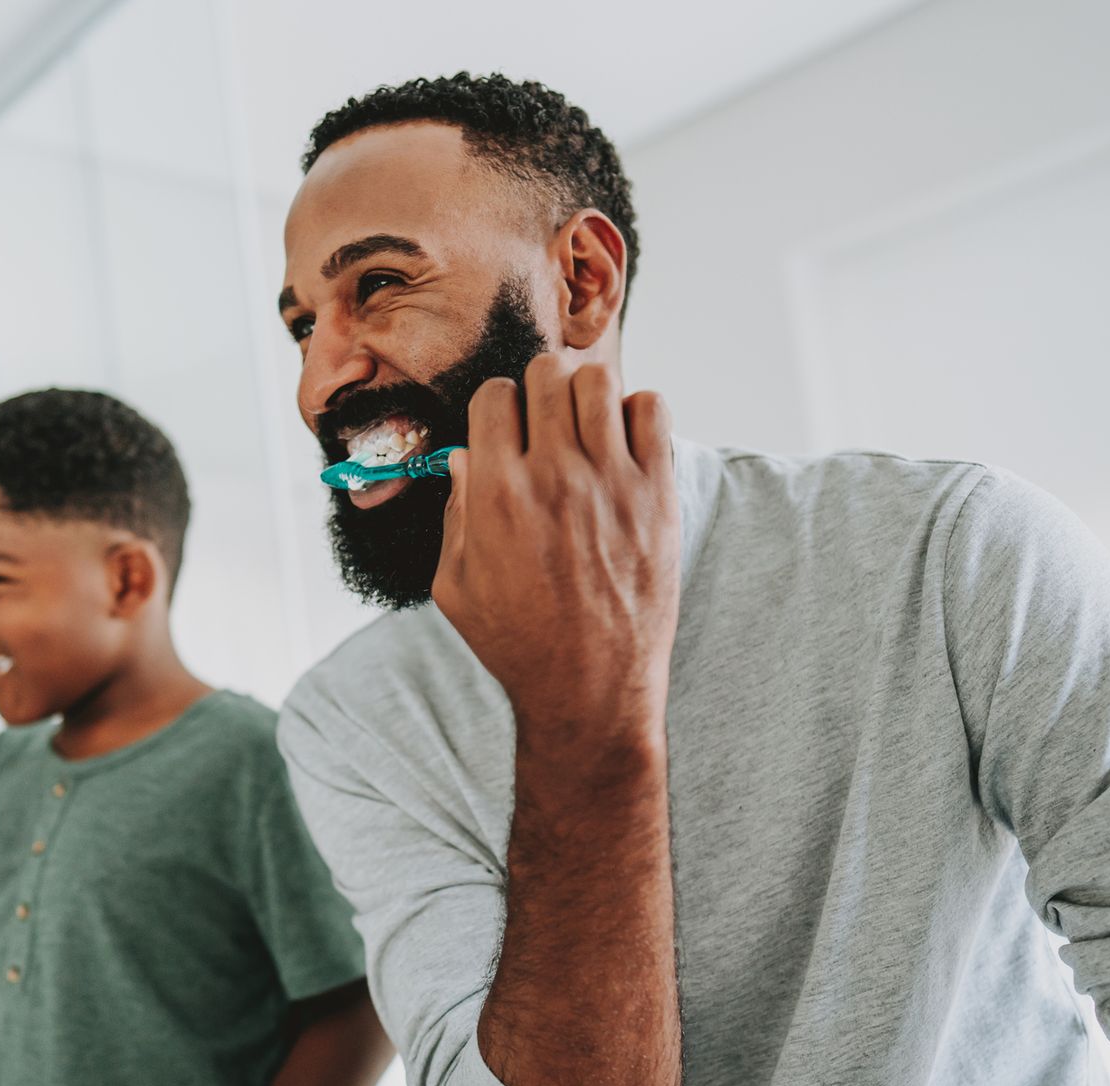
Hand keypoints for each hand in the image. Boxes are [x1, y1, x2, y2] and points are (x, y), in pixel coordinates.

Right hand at [433, 353, 680, 744]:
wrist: (589, 687)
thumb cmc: (518, 642)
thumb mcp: (454, 587)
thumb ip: (455, 514)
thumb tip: (465, 457)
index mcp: (495, 493)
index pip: (494, 395)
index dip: (498, 408)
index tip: (507, 433)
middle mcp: (552, 477)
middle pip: (546, 375)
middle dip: (541, 392)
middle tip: (548, 426)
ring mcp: (610, 482)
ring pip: (599, 380)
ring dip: (588, 395)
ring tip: (587, 430)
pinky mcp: (655, 493)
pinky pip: (651, 408)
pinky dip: (637, 414)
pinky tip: (625, 447)